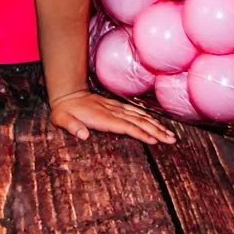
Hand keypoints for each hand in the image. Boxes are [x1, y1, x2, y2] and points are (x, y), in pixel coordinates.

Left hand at [48, 89, 175, 145]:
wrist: (67, 94)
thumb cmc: (64, 111)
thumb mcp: (61, 119)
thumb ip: (71, 126)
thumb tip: (82, 134)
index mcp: (102, 117)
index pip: (126, 126)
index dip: (140, 133)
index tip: (154, 140)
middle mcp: (112, 112)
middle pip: (138, 121)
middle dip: (156, 131)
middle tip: (172, 140)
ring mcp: (116, 108)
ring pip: (140, 116)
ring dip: (156, 125)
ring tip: (170, 135)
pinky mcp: (116, 107)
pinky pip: (136, 113)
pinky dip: (148, 118)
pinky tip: (157, 123)